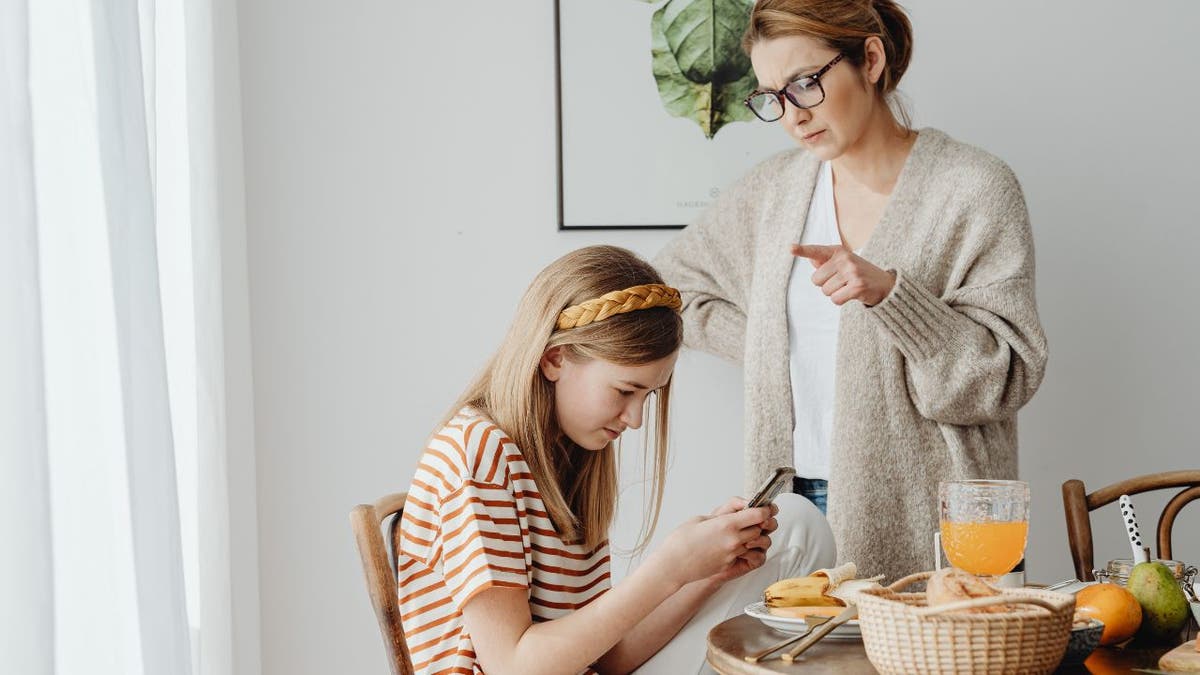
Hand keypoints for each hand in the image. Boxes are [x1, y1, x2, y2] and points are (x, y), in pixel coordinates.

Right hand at [647, 503, 774, 588]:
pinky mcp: (729, 565)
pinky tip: (732, 544)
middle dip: (760, 523)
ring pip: (755, 544)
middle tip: (754, 518)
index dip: (764, 509)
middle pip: (760, 529)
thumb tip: (734, 511)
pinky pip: (745, 555)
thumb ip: (721, 514)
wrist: (672, 565)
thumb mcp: (700, 518)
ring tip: (743, 532)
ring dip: (753, 537)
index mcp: (726, 524)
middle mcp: (733, 540)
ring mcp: (732, 554)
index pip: (758, 514)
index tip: (764, 507)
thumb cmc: (681, 540)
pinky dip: (743, 549)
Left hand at [791, 244, 895, 305]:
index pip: (816, 251)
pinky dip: (840, 300)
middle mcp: (844, 259)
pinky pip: (835, 299)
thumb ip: (825, 261)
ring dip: (834, 293)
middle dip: (826, 284)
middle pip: (816, 280)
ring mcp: (852, 272)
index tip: (790, 248)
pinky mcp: (857, 286)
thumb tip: (810, 257)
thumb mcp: (842, 263)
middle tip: (842, 281)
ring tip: (848, 286)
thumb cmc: (858, 273)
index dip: (802, 250)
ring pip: (825, 291)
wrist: (885, 284)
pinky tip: (851, 294)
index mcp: (838, 251)